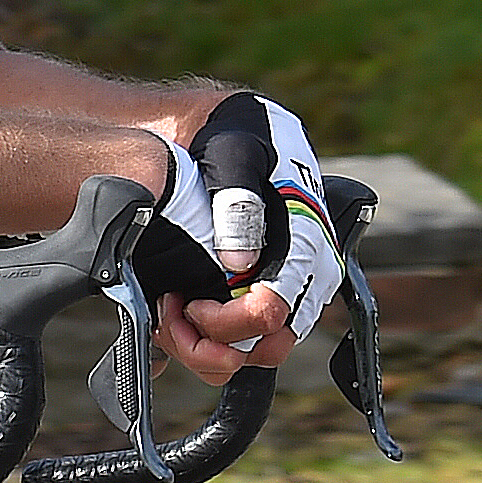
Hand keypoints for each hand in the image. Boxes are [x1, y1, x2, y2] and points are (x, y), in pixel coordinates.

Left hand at [148, 92, 336, 383]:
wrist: (238, 131)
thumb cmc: (239, 137)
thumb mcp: (234, 155)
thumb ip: (238, 204)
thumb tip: (241, 262)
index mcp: (307, 242)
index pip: (272, 313)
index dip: (224, 321)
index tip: (187, 303)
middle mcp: (309, 274)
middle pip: (269, 345)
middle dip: (213, 344)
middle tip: (172, 312)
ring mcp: (293, 288)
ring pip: (258, 351)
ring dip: (210, 348)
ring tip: (173, 311)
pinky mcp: (272, 293)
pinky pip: (249, 340)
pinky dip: (212, 341)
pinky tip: (180, 310)